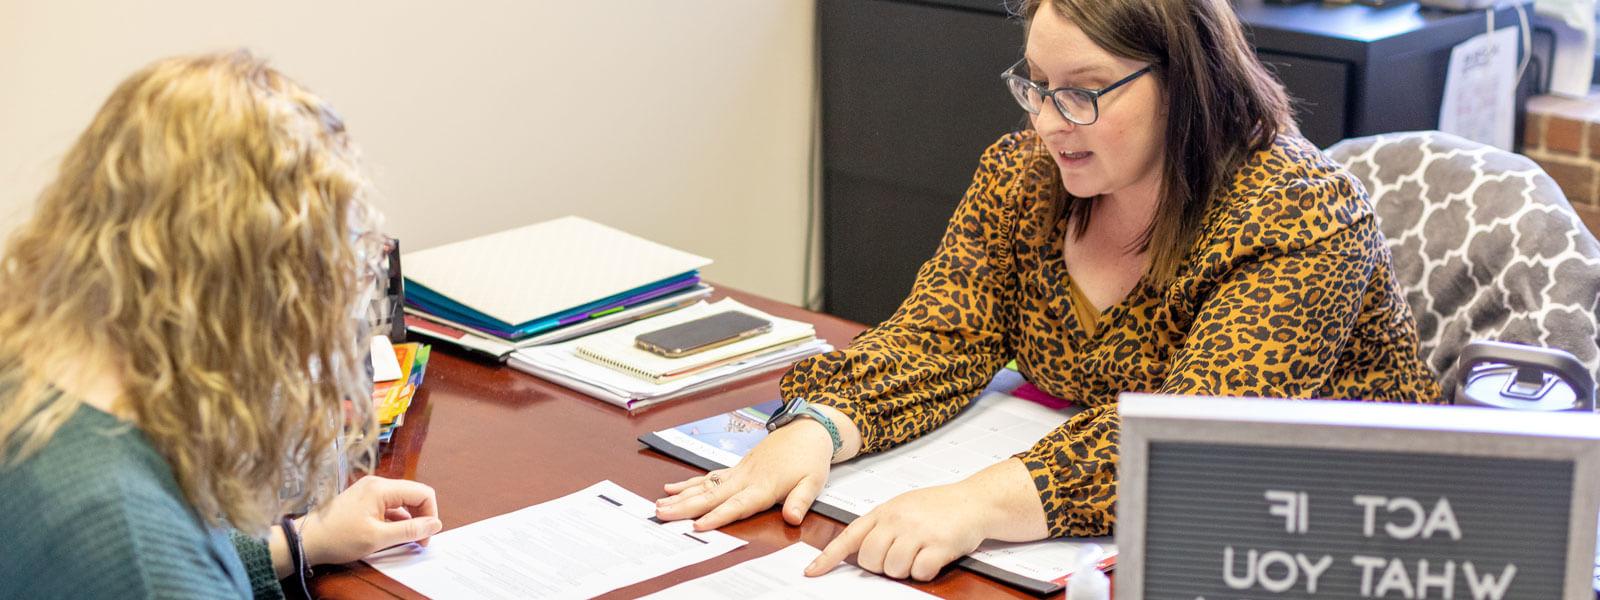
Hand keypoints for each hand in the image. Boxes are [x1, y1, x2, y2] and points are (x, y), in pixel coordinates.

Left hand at [299, 476, 441, 564]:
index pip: (422, 493)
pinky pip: (388, 506)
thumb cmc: (338, 538)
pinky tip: (389, 535)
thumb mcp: (378, 538)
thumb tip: (435, 524)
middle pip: (413, 495)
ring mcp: (369, 490)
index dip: (430, 515)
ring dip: (407, 521)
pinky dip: (394, 520)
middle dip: (421, 518)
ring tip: (403, 541)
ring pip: (401, 502)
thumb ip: (410, 530)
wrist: (306, 540)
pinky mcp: (363, 499)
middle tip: (419, 541)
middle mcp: (377, 483)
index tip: (425, 537)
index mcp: (382, 488)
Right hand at [655, 418, 834, 529]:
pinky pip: (708, 477)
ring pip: (705, 486)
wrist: (807, 429)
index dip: (718, 516)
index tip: (698, 525)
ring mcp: (738, 472)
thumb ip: (800, 501)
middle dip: (685, 507)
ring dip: (681, 497)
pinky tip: (671, 489)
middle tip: (661, 514)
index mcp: (764, 486)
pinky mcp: (736, 468)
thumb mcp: (814, 482)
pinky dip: (689, 484)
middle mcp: (745, 478)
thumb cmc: (810, 458)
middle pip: (712, 495)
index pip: (737, 505)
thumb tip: (793, 518)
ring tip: (659, 505)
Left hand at [805, 458, 1047, 580]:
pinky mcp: (938, 545)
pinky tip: (934, 557)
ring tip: (920, 553)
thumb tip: (861, 552)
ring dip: (906, 570)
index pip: (849, 537)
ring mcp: (917, 532)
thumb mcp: (903, 507)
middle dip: (882, 567)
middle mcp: (897, 520)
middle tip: (900, 557)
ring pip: (893, 569)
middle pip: (870, 560)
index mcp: (884, 511)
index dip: (828, 558)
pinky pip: (919, 573)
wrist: (974, 500)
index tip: (812, 572)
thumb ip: (881, 525)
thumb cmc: (938, 506)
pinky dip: (925, 572)